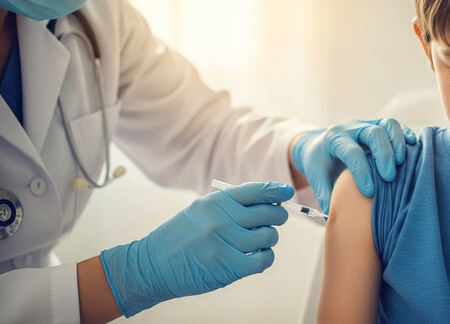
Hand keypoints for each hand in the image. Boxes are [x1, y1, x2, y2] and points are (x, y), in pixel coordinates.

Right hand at [100, 182, 291, 316]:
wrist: (153, 265)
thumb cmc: (182, 236)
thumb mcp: (201, 210)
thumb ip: (231, 205)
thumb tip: (269, 201)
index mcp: (216, 202)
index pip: (256, 191)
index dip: (276, 191)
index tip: (287, 192)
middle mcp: (221, 219)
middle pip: (269, 213)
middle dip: (278, 216)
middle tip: (276, 220)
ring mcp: (225, 243)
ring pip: (269, 236)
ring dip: (269, 238)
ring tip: (258, 240)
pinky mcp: (228, 267)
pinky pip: (264, 259)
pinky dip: (265, 257)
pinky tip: (257, 255)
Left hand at [291, 118, 415, 213]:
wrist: (319, 145)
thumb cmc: (319, 165)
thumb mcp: (317, 179)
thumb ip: (326, 197)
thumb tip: (337, 218)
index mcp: (334, 139)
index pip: (352, 152)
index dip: (362, 172)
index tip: (369, 192)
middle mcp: (351, 128)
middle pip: (373, 133)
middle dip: (384, 155)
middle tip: (389, 177)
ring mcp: (367, 125)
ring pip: (388, 125)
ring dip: (398, 143)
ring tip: (403, 164)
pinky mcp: (379, 126)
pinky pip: (396, 127)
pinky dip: (406, 136)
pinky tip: (413, 149)